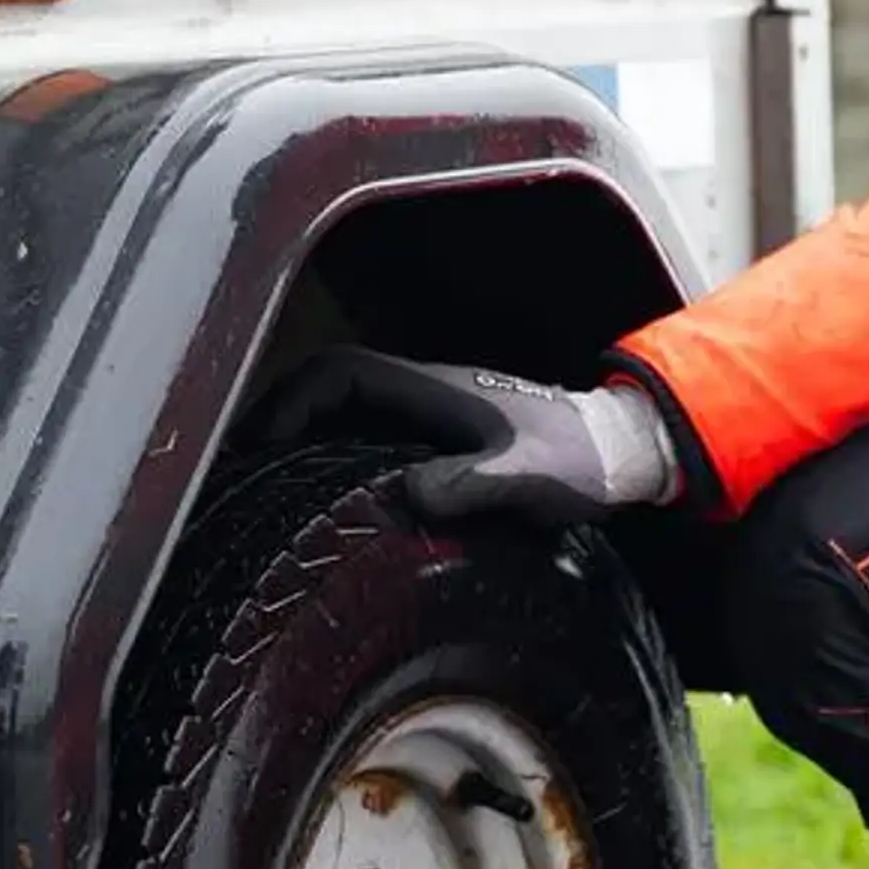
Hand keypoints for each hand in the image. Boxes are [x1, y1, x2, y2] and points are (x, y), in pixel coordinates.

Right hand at [260, 346, 679, 523]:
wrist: (623, 448)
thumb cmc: (579, 459)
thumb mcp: (529, 478)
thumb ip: (475, 483)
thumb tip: (411, 495)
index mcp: (435, 389)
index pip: (344, 373)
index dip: (293, 400)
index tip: (263, 441)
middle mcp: (428, 391)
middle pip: (334, 386)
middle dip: (284, 414)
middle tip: (246, 464)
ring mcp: (436, 410)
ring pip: (354, 407)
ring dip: (309, 431)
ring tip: (271, 482)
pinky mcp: (448, 433)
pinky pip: (376, 429)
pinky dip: (340, 448)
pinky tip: (331, 495)